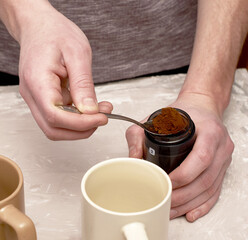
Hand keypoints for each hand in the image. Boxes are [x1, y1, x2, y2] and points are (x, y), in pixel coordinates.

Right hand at [16, 3, 111, 139]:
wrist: (38, 25)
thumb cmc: (54, 33)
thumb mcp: (77, 53)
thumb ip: (83, 84)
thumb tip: (90, 111)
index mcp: (37, 82)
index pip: (55, 116)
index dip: (80, 124)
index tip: (101, 118)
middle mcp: (31, 94)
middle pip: (52, 129)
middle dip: (80, 130)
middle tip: (102, 117)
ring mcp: (34, 98)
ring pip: (54, 126)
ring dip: (78, 126)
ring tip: (99, 111)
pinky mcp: (41, 98)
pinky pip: (56, 116)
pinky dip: (74, 117)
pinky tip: (88, 105)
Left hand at [126, 92, 233, 221]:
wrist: (202, 106)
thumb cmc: (182, 111)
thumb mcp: (155, 117)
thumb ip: (138, 134)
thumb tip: (132, 159)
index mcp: (208, 131)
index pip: (201, 157)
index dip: (184, 175)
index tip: (167, 182)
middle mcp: (221, 145)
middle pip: (205, 178)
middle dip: (184, 195)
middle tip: (165, 201)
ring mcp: (224, 158)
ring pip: (210, 188)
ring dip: (190, 203)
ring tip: (171, 210)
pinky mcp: (223, 167)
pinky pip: (216, 190)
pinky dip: (203, 204)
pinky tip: (190, 212)